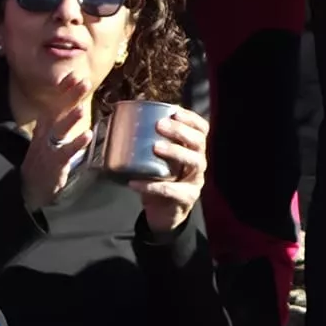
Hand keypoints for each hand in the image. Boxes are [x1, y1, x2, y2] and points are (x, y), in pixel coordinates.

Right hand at [21, 80, 92, 210]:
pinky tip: (87, 135)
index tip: (75, 75)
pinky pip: (66, 153)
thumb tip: (74, 100)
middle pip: (58, 112)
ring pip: (59, 131)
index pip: (56, 104)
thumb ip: (61, 119)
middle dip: (70, 96)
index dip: (65, 90)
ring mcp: (49, 149)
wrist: (29, 187)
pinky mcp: (55, 164)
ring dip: (70, 119)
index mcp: (46, 126)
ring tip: (81, 107)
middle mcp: (46, 134)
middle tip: (82, 81)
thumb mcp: (49, 135)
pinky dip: (76, 144)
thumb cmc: (44, 157)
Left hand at [131, 105, 207, 234]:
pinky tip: (134, 183)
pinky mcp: (186, 198)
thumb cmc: (160, 181)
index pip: (202, 129)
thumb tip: (123, 124)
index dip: (190, 118)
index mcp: (194, 150)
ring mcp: (195, 181)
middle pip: (199, 142)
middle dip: (181, 131)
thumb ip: (152, 144)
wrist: (165, 215)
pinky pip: (171, 190)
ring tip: (156, 147)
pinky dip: (152, 186)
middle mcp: (199, 163)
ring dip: (175, 151)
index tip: (174, 111)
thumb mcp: (160, 162)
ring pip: (194, 161)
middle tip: (160, 125)